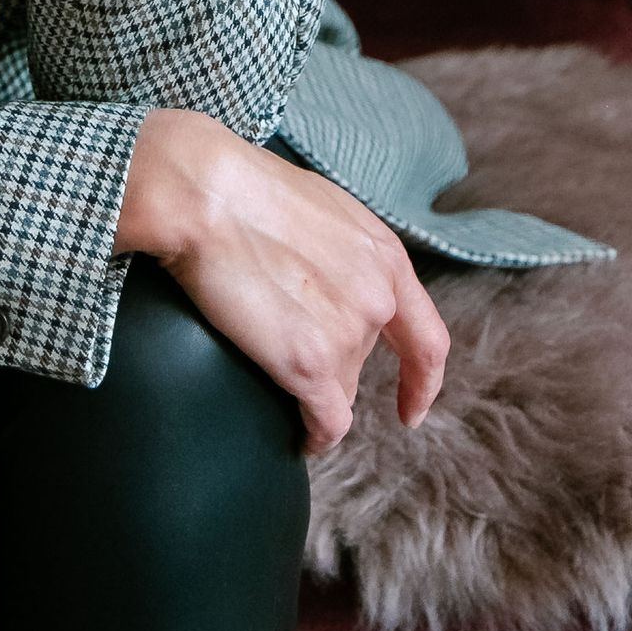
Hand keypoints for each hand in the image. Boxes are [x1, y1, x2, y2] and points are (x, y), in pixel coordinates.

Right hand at [115, 109, 448, 451]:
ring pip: (338, 390)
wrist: (204, 195)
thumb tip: (334, 277)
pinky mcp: (310, 365)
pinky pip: (327, 422)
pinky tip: (302, 440)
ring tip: (269, 371)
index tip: (412, 407)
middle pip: (362, 359)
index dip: (422, 380)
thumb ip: (345, 253)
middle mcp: (378, 298)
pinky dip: (315, 437)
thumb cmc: (243, 190)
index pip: (427, 337)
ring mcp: (347, 333)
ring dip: (310, 390)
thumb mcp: (322, 210)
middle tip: (283, 347)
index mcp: (385, 256)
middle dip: (330, 364)